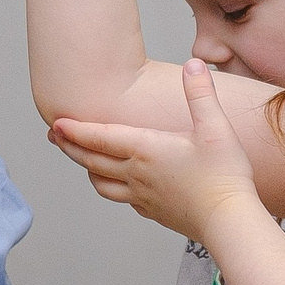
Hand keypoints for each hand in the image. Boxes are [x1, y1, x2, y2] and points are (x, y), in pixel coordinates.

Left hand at [49, 58, 262, 237]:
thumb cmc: (224, 176)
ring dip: (89, 170)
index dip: (75, 130)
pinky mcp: (155, 212)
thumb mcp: (215, 127)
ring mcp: (143, 196)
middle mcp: (137, 174)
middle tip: (56, 137)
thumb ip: (201, 94)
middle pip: (92, 160)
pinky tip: (120, 186)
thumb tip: (194, 63)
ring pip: (103, 184)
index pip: (100, 137)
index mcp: (146, 150)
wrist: (229, 221)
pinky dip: (113, 189)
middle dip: (70, 147)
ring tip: (84, 161)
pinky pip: (124, 200)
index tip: (56, 123)